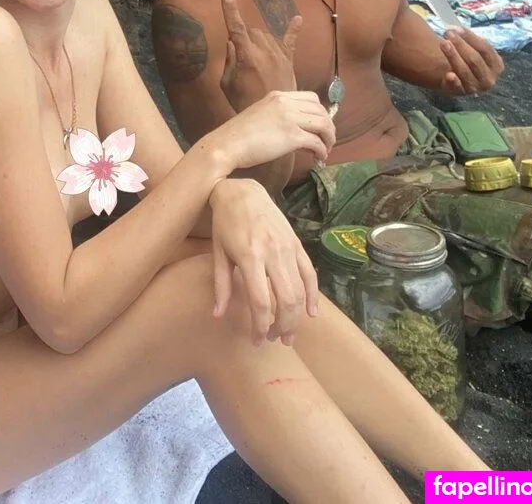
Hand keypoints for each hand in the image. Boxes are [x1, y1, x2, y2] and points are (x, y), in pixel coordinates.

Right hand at [206, 89, 335, 170]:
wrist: (227, 144)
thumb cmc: (238, 135)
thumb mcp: (260, 114)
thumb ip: (278, 115)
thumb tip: (295, 128)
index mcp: (277, 96)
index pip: (311, 98)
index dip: (321, 112)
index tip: (320, 125)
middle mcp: (285, 103)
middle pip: (320, 111)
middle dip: (329, 126)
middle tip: (327, 140)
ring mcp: (289, 118)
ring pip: (323, 124)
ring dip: (328, 138)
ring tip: (326, 149)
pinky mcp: (291, 136)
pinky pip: (316, 141)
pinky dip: (322, 150)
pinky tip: (319, 157)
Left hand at [208, 178, 318, 344]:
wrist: (242, 191)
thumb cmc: (224, 222)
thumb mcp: (218, 253)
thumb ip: (221, 286)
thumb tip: (218, 316)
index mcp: (250, 257)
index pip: (260, 302)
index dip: (259, 326)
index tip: (256, 340)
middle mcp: (273, 253)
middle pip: (286, 301)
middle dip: (282, 327)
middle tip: (274, 339)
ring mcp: (288, 248)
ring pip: (300, 291)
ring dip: (296, 317)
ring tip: (287, 333)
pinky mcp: (297, 244)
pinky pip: (310, 274)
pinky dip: (313, 295)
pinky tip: (311, 313)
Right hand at [220, 0, 300, 111]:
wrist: (272, 119)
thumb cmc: (244, 102)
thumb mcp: (227, 83)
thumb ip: (229, 59)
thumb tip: (232, 42)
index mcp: (247, 56)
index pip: (236, 28)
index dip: (230, 11)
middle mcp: (265, 51)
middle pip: (252, 31)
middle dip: (244, 37)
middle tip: (240, 55)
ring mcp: (279, 55)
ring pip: (266, 35)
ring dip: (258, 40)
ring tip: (255, 58)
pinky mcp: (288, 61)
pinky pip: (291, 41)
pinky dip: (293, 29)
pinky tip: (298, 18)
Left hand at [440, 27, 503, 93]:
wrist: (461, 80)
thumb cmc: (470, 60)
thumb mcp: (477, 51)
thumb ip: (471, 41)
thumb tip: (457, 29)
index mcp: (497, 65)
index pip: (485, 49)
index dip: (471, 38)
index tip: (457, 28)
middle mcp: (489, 78)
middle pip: (474, 59)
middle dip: (460, 44)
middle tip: (448, 33)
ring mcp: (476, 87)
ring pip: (464, 70)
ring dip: (453, 56)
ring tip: (444, 43)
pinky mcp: (461, 93)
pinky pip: (457, 87)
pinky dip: (454, 81)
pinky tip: (449, 75)